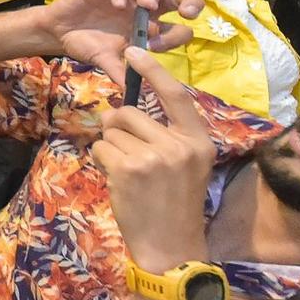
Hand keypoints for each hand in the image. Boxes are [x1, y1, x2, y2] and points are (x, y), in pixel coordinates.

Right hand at [38, 0, 202, 80]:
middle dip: (189, 1)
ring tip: (147, 5)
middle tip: (187, 12)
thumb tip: (133, 94)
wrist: (58, 33)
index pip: (177, 29)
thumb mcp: (106, 61)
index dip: (174, 36)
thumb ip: (120, 72)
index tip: (156, 46)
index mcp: (150, 29)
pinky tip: (117, 4)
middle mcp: (144, 10)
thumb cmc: (87, 45)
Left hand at [88, 49, 213, 270]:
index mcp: (199, 142)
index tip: (133, 51)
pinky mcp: (127, 169)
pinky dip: (102, 162)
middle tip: (127, 153)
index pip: (176, 95)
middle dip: (118, 127)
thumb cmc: (175, 206)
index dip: (153, 70)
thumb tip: (121, 110)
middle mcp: (179, 145)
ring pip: (111, 131)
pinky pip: (100, 148)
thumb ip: (163, 136)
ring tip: (129, 175)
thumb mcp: (185, 166)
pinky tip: (118, 182)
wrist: (171, 248)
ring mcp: (153, 157)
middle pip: (130, 113)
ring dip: (111, 149)